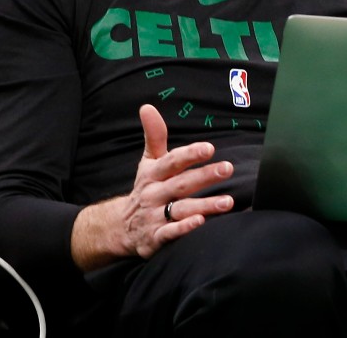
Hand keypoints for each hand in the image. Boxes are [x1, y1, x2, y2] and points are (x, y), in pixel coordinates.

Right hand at [71, 105, 234, 269]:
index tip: (209, 148)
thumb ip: (154, 136)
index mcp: (153, 174)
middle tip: (228, 169)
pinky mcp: (155, 239)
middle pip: (181, 184)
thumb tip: (148, 107)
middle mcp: (153, 195)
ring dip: (204, 205)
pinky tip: (201, 222)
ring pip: (180, 209)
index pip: (171, 162)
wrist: (119, 228)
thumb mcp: (147, 163)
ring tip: (227, 201)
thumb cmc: (145, 189)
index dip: (189, 154)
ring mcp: (154, 217)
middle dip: (205, 177)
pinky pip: (170, 233)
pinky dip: (184, 229)